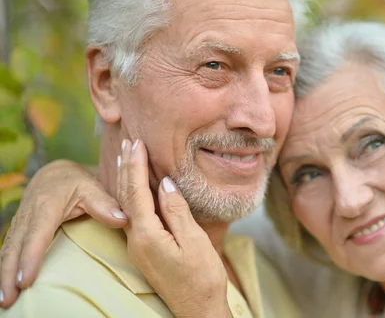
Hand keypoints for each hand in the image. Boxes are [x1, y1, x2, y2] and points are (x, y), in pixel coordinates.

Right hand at [0, 160, 126, 307]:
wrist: (55, 174)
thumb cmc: (76, 182)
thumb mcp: (92, 187)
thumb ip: (105, 204)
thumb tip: (122, 220)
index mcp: (46, 206)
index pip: (37, 234)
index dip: (30, 257)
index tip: (26, 280)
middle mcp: (28, 216)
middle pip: (15, 247)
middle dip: (9, 273)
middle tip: (9, 299)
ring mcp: (20, 224)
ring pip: (8, 250)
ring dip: (4, 275)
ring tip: (5, 300)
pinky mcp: (18, 231)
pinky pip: (9, 250)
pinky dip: (5, 268)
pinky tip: (5, 286)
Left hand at [118, 139, 231, 317]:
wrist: (198, 311)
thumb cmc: (202, 278)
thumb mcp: (194, 242)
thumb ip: (177, 211)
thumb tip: (165, 183)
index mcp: (148, 235)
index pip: (136, 192)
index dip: (136, 166)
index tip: (136, 142)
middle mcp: (136, 240)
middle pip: (125, 196)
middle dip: (126, 167)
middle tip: (127, 141)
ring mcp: (139, 247)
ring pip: (126, 205)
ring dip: (126, 179)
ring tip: (126, 157)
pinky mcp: (145, 250)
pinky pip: (134, 215)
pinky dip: (132, 194)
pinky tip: (135, 187)